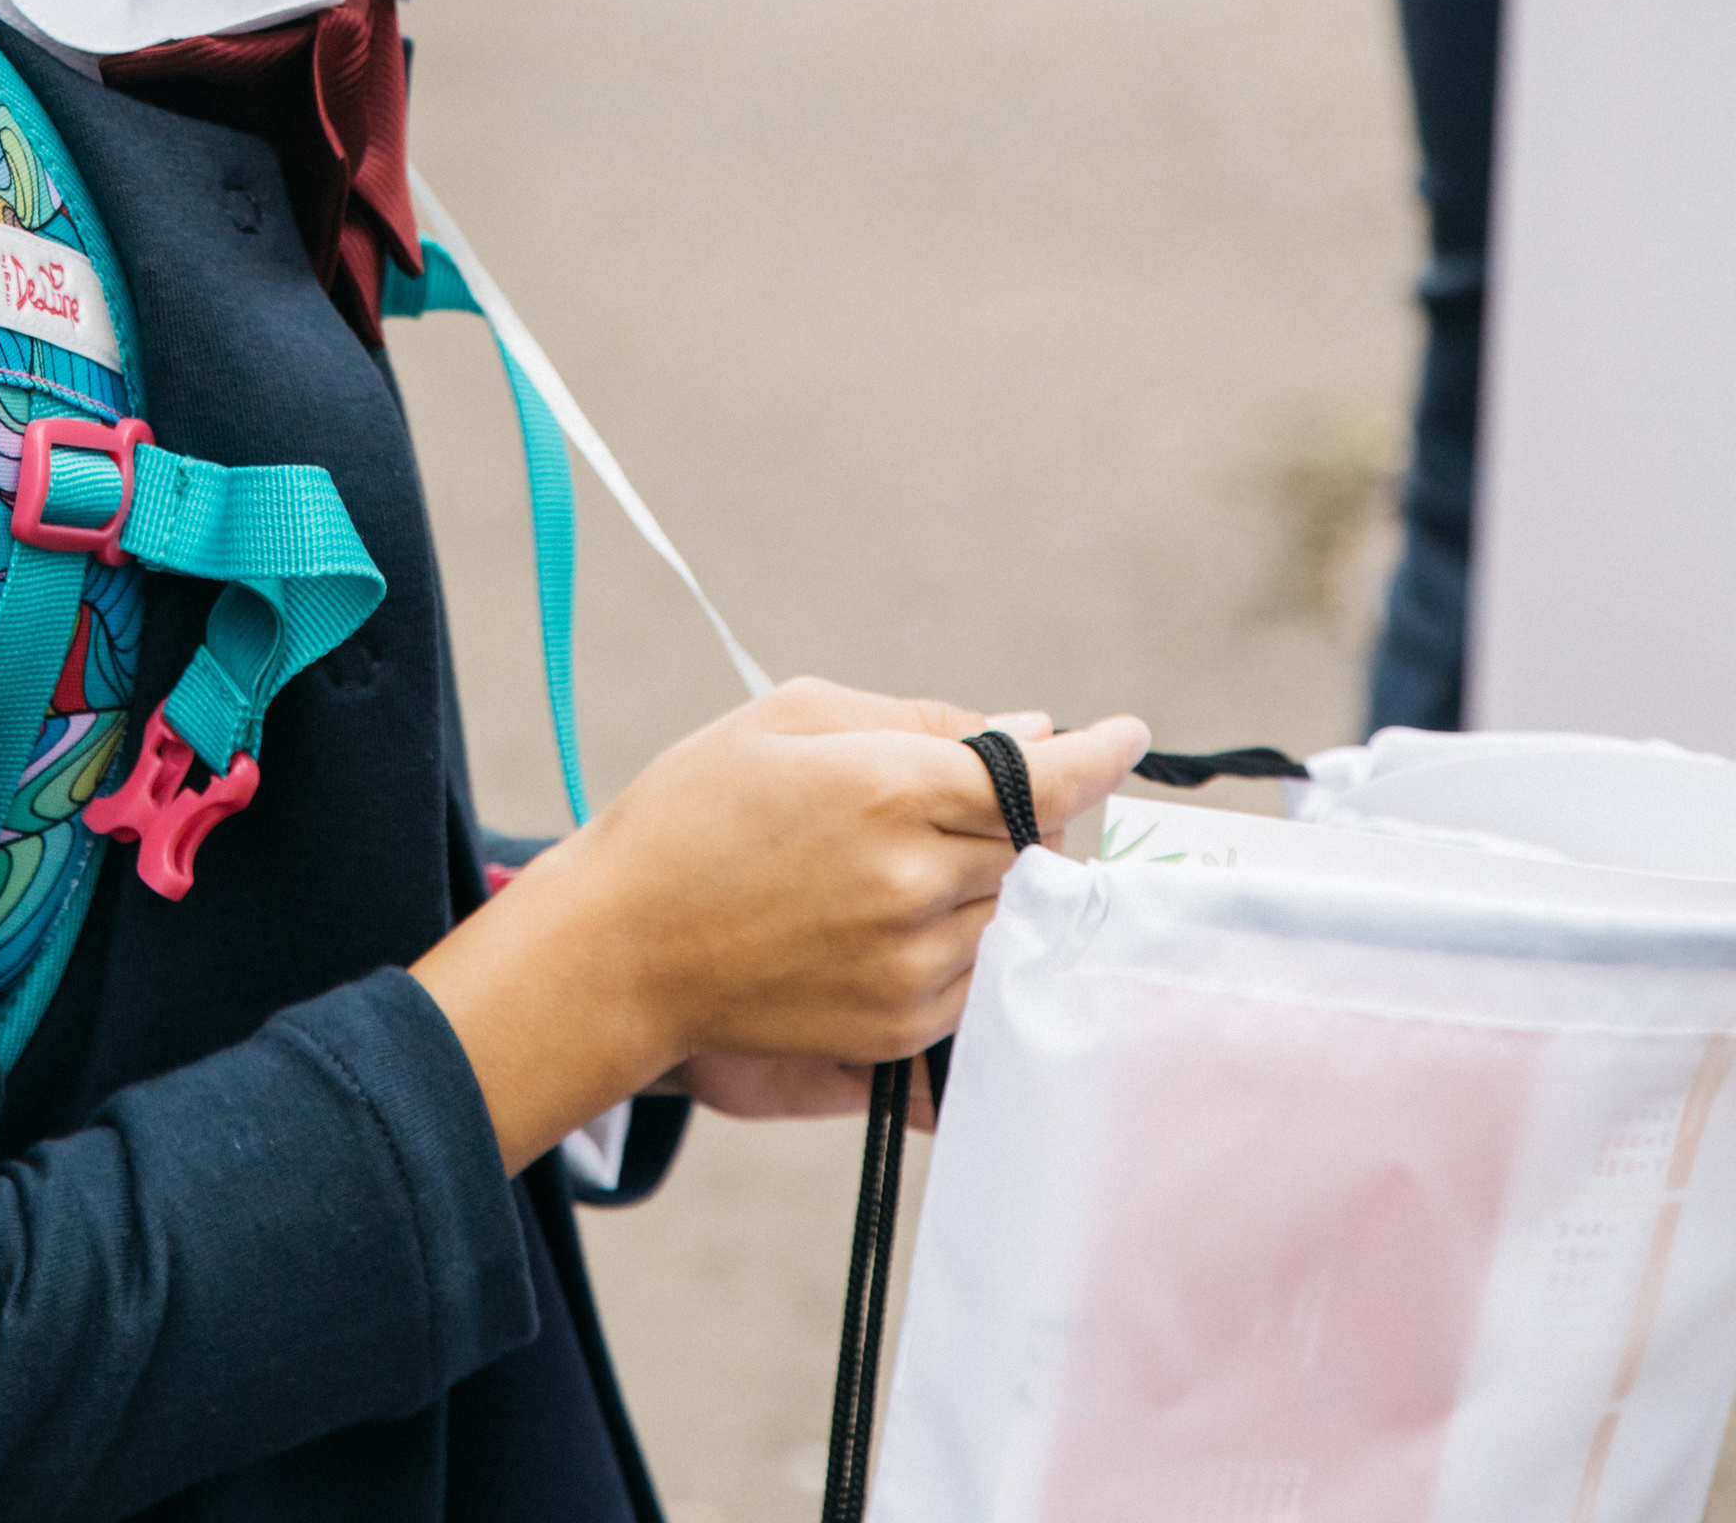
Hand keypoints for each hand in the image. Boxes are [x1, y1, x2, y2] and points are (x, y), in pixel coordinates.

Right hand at [414, 683, 1146, 1171]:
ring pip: (1015, 916)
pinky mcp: (899, 1030)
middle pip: (1040, 848)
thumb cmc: (693, 813)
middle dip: (1038, 817)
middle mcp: (916, 883)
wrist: (619, 949)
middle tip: (1001, 793)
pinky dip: (971, 941)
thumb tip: (1025, 730)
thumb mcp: (790, 719)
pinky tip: (917, 915)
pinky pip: (978, 979)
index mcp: (892, 789)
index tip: (1128, 736)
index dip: (1097, 756)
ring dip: (1004, 883)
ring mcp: (912, 967)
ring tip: (935, 856)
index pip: (1042, 779)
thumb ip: (918, 719)